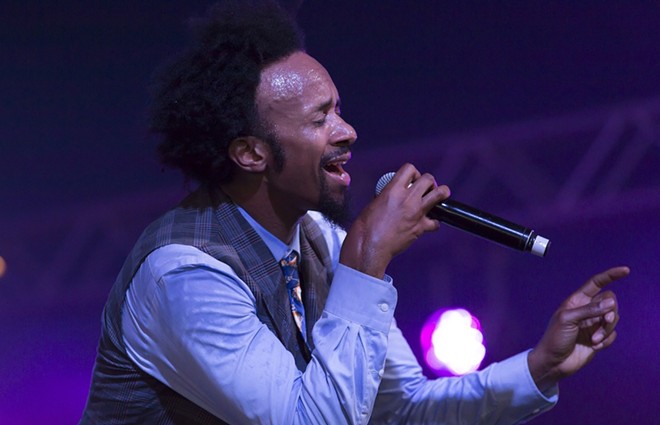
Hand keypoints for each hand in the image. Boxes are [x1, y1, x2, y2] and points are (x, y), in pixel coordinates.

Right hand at [339, 163, 449, 277]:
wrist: (369, 246)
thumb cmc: (366, 227)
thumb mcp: (374, 203)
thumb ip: (387, 196)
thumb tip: (393, 195)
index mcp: (393, 190)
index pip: (410, 169)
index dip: (413, 173)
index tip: (412, 179)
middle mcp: (407, 199)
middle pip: (428, 179)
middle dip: (428, 182)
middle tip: (425, 188)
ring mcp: (416, 213)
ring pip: (440, 194)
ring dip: (441, 193)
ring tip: (438, 196)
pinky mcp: (420, 228)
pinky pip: (436, 222)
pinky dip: (434, 222)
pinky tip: (428, 222)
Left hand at [528, 266, 629, 391]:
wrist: (554, 362)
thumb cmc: (555, 338)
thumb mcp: (568, 320)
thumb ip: (589, 310)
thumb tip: (611, 303)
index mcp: (577, 301)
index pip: (596, 283)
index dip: (610, 276)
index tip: (625, 271)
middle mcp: (587, 310)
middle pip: (610, 302)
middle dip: (611, 311)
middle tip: (605, 321)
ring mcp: (593, 324)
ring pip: (613, 319)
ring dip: (606, 330)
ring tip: (593, 340)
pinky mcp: (599, 338)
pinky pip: (612, 335)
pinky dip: (606, 340)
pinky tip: (594, 347)